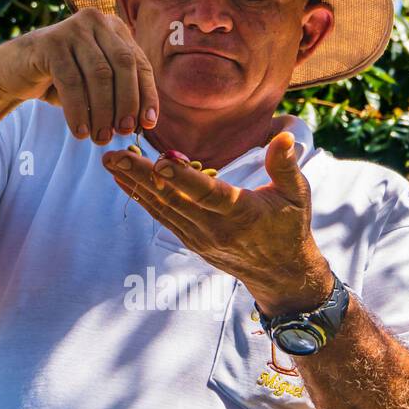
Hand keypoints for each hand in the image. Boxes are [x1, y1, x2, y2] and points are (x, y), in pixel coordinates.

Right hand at [0, 8, 158, 144]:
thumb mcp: (95, 85)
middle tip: (123, 132)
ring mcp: (72, 28)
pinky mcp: (50, 42)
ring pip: (99, 74)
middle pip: (124, 64)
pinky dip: (78, 110)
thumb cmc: (60, 80)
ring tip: (100, 138)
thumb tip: (145, 122)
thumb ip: (119, 94)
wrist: (13, 71)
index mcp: (114, 29)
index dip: (147, 95)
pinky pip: (71, 81)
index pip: (140, 63)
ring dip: (103, 111)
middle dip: (127, 103)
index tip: (147, 125)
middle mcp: (96, 21)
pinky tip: (80, 131)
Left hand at [102, 131, 333, 313]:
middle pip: (173, 199)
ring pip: (162, 207)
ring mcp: (199, 236)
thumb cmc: (289, 226)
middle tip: (113, 155)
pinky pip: (162, 216)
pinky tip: (124, 181)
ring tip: (110, 163)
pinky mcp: (191, 239)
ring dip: (134, 184)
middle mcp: (215, 227)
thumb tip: (282, 137)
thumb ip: (286, 166)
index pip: (208, 194)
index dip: (184, 179)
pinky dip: (142, 198)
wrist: (279, 271)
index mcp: (241, 212)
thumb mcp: (297, 195)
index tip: (160, 162)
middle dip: (141, 176)